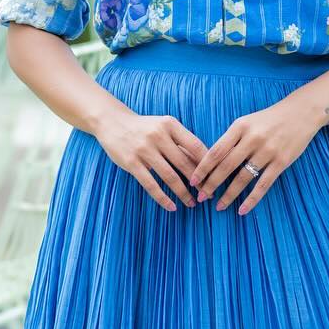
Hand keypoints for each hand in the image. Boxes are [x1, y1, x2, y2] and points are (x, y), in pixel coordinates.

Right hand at [91, 107, 207, 210]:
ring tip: (192, 203)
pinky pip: (151, 185)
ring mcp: (144, 149)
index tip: (216, 177)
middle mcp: (158, 135)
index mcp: (170, 125)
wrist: (112, 122)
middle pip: (185, 163)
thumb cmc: (144, 128)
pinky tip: (172, 206)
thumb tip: (203, 164)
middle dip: (199, 182)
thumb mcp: (163, 127)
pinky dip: (163, 198)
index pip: (195, 146)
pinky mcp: (131, 163)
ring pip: (170, 176)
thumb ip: (180, 143)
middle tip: (208, 195)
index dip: (207, 164)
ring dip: (183, 193)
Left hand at [189, 94, 322, 214]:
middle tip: (201, 197)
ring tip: (219, 206)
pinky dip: (251, 199)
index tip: (193, 181)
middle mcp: (252, 139)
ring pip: (243, 178)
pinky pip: (263, 185)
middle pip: (226, 166)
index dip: (203, 168)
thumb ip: (231, 139)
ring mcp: (268, 151)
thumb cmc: (269, 119)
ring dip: (229, 194)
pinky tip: (242, 210)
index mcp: (240, 127)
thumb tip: (210, 161)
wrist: (302, 112)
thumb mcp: (246, 122)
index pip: (216, 151)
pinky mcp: (281, 162)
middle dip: (211, 184)